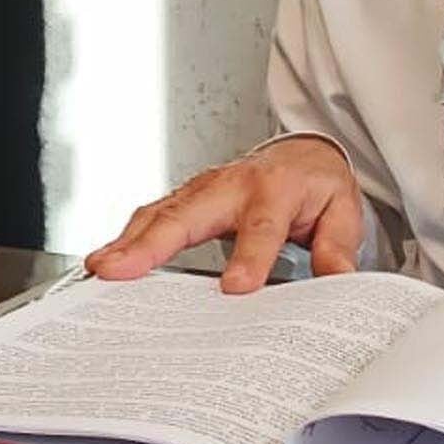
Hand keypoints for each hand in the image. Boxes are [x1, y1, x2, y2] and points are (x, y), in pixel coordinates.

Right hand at [85, 136, 364, 293]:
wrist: (301, 154)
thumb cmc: (316, 186)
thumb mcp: (342, 211)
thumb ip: (337, 246)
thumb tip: (339, 279)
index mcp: (276, 187)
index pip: (261, 225)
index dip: (249, 256)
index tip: (236, 289)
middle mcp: (231, 185)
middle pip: (187, 214)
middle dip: (152, 244)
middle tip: (121, 270)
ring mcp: (202, 190)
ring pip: (160, 214)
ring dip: (127, 242)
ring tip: (101, 269)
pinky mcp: (185, 200)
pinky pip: (151, 218)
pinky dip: (126, 239)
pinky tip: (107, 262)